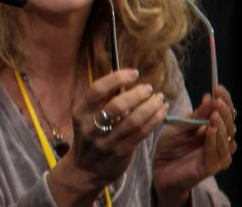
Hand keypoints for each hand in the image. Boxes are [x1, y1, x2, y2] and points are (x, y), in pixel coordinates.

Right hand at [49, 69, 167, 205]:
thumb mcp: (87, 116)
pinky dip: (154, 120)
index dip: (117, 78)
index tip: (133, 73)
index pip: (97, 90)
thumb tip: (121, 78)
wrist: (85, 169)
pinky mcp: (121, 151)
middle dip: (137, 94)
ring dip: (150, 107)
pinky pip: (141, 134)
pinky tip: (161, 112)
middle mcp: (91, 127)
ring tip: (160, 99)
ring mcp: (106, 141)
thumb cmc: (89, 135)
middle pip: (116, 105)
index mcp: (80, 112)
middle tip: (149, 88)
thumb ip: (102, 99)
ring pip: (133, 121)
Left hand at [152, 85, 235, 205]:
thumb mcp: (180, 125)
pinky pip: (216, 153)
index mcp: (213, 129)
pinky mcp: (210, 167)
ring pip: (227, 139)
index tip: (219, 87)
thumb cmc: (170, 146)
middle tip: (218, 100)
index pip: (225, 113)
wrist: (159, 168)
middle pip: (230, 125)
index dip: (224, 101)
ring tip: (214, 114)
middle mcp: (219, 142)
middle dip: (224, 111)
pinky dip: (214, 140)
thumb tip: (210, 97)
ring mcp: (217, 155)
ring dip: (221, 125)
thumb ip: (196, 115)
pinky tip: (210, 130)